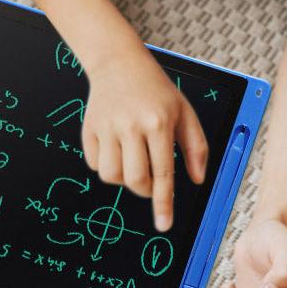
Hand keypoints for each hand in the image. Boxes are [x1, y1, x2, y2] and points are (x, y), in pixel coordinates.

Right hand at [82, 46, 207, 231]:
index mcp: (158, 123)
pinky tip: (116, 147)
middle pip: (135, 180)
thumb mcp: (184, 111)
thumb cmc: (156, 89)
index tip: (164, 224)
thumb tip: (197, 180)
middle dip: (144, 190)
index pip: (163, 173)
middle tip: (150, 179)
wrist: (119, 62)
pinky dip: (106, 165)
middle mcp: (131, 126)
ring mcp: (107, 127)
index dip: (163, 203)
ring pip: (112, 176)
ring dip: (123, 178)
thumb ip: (196, 147)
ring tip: (133, 160)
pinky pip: (95, 164)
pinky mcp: (89, 128)